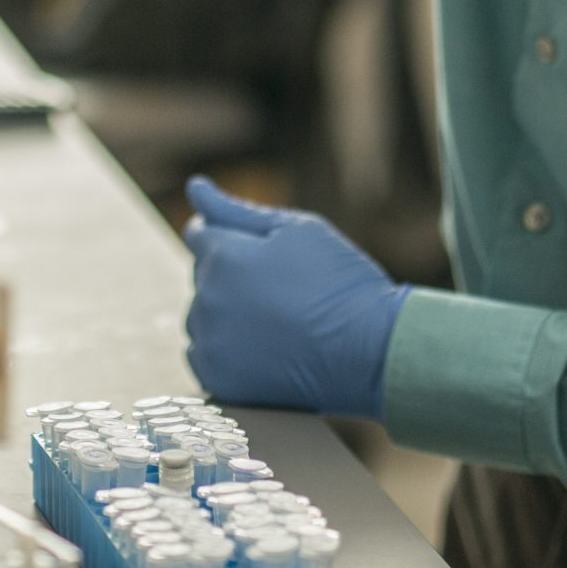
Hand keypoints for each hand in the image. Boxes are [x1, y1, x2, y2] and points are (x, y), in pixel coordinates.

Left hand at [182, 176, 408, 419]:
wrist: (370, 350)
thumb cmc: (339, 283)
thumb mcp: (297, 230)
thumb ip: (238, 210)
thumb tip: (196, 187)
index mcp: (224, 257)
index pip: (200, 234)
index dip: (230, 235)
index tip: (260, 252)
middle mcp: (208, 300)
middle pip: (203, 275)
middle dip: (230, 273)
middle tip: (282, 287)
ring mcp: (212, 344)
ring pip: (201, 315)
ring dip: (224, 311)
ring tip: (274, 318)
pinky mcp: (219, 380)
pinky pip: (203, 354)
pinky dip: (223, 348)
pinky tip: (261, 346)